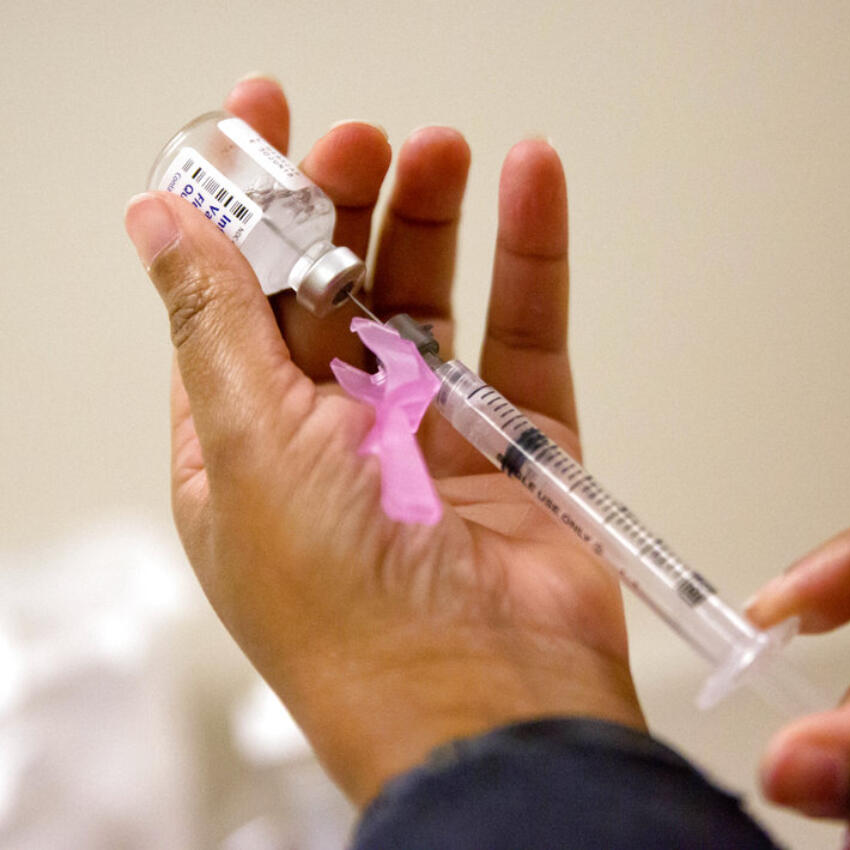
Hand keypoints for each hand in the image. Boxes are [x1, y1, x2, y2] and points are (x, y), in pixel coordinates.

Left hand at [124, 76, 643, 805]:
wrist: (484, 698)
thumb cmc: (349, 611)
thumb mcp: (250, 447)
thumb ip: (212, 322)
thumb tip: (154, 223)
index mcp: (248, 447)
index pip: (235, 301)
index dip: (244, 208)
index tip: (262, 118)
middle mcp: (336, 440)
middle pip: (336, 292)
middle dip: (344, 208)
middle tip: (363, 143)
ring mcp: (433, 440)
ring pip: (432, 304)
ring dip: (434, 221)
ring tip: (442, 149)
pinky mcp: (519, 446)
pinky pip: (525, 334)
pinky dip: (531, 259)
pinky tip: (531, 185)